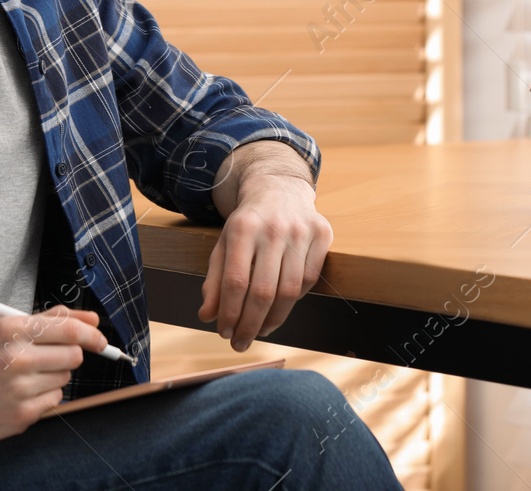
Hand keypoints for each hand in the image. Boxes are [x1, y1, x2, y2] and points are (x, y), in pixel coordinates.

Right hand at [0, 305, 105, 442]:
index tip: (100, 340)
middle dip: (68, 355)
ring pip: (64, 378)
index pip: (69, 330)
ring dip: (53, 375)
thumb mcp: (9, 327)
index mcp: (12, 330)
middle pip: (73, 356)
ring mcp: (18, 390)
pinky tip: (21, 393)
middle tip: (47, 357)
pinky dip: (44, 396)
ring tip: (25, 376)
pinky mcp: (20, 415)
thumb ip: (53, 319)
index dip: (91, 334)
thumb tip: (92, 319)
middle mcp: (15, 359)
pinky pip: (54, 400)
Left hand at [200, 149, 332, 352]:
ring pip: (290, 290)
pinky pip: (310, 279)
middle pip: (263, 291)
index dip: (229, 313)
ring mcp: (301, 230)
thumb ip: (214, 280)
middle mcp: (273, 228)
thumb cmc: (248, 224)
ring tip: (261, 330)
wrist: (278, 189)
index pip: (235, 281)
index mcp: (242, 228)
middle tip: (241, 343)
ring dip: (274, 319)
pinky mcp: (322, 232)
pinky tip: (281, 306)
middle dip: (250, 325)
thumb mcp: (224, 245)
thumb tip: (208, 316)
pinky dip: (296, 300)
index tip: (224, 333)